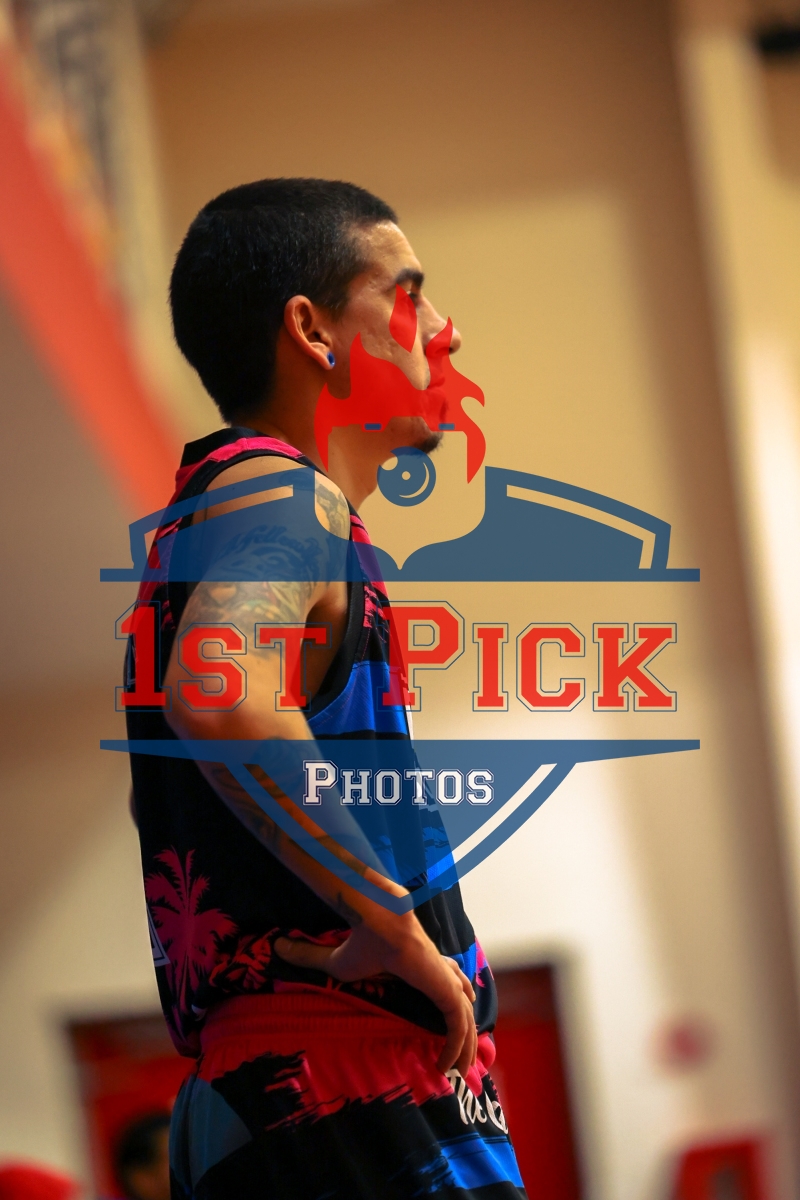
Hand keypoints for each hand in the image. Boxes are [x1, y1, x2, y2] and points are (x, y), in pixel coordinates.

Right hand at [274, 913, 477, 1074]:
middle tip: (462, 1059)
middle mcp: (439, 972)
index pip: (447, 980)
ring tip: (458, 1072)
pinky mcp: (447, 993)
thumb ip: (311, 958)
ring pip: (465, 1020)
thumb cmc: (362, 943)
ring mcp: (446, 983)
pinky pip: (458, 1027)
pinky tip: (446, 1066)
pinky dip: (456, 1047)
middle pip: (463, 1002)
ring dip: (464, 1047)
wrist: (381, 925)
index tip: (452, 1015)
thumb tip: (278, 946)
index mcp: (422, 964)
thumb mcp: (335, 962)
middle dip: (466, 1031)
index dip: (453, 996)